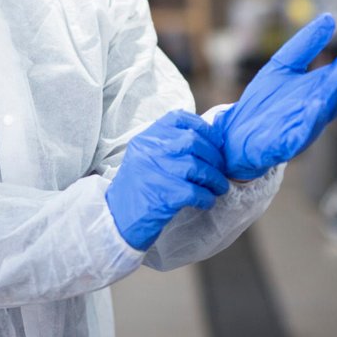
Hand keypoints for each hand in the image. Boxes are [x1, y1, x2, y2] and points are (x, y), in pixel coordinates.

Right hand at [105, 111, 230, 249]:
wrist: (116, 218)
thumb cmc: (137, 187)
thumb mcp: (145, 157)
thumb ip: (168, 144)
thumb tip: (208, 141)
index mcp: (146, 137)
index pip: (180, 119)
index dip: (204, 128)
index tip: (216, 142)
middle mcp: (149, 150)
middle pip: (193, 141)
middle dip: (214, 156)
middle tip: (221, 170)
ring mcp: (154, 171)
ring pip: (197, 167)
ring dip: (214, 179)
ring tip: (218, 187)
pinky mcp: (162, 195)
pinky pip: (195, 191)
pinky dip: (206, 197)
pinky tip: (206, 201)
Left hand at [218, 14, 336, 180]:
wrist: (235, 135)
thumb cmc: (263, 103)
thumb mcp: (283, 65)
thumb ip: (305, 45)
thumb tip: (329, 18)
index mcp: (320, 89)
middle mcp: (317, 108)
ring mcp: (303, 126)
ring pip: (325, 109)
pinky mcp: (285, 143)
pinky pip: (301, 133)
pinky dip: (310, 121)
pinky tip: (317, 104)